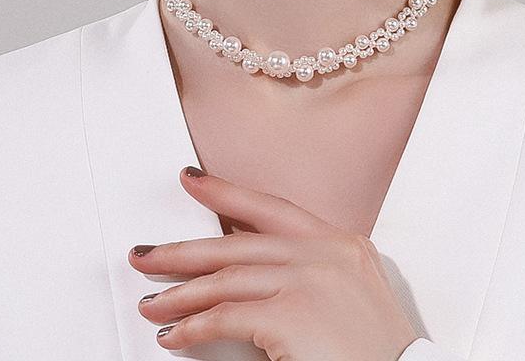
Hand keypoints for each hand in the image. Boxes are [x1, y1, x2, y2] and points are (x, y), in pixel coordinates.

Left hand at [127, 166, 418, 359]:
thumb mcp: (351, 293)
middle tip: (147, 253)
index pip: (273, 207)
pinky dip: (194, 326)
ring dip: (181, 293)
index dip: (227, 192)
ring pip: (227, 277)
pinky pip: (226, 317)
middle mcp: (325, 252)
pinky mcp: (291, 314)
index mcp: (341, 243)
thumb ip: (310, 272)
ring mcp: (308, 280)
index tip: (193, 181)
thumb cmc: (377, 354)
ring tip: (152, 303)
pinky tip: (175, 334)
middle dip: (185, 249)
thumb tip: (246, 273)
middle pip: (240, 241)